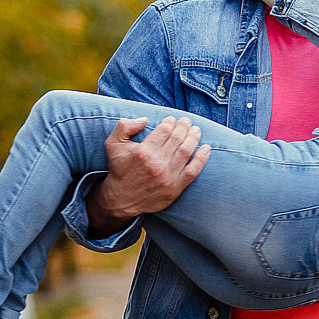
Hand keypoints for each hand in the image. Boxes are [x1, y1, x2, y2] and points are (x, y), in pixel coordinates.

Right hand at [84, 116, 210, 235]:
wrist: (122, 199)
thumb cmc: (119, 169)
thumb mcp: (113, 144)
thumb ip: (124, 126)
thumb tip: (144, 119)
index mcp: (143, 152)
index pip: (164, 130)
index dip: (170, 122)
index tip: (172, 120)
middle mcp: (157, 164)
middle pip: (177, 138)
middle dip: (184, 126)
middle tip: (186, 121)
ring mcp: (168, 176)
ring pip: (187, 151)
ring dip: (194, 137)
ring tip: (195, 130)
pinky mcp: (176, 187)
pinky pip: (194, 170)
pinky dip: (202, 158)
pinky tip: (206, 148)